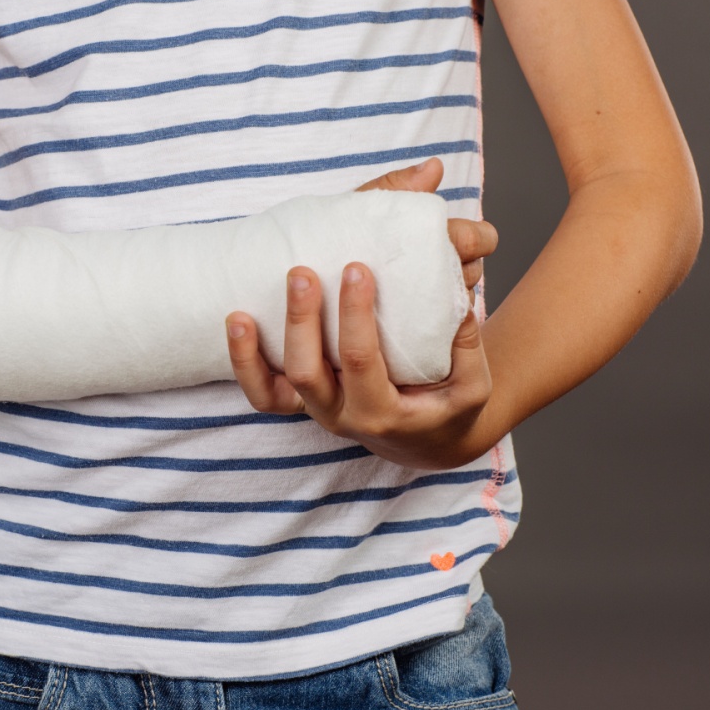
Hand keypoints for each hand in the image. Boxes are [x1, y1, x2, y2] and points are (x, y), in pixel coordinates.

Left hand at [224, 160, 498, 469]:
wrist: (426, 439)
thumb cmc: (449, 404)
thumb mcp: (473, 384)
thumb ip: (465, 344)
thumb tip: (457, 298)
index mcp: (383, 411)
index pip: (361, 362)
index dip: (355, 317)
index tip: (356, 269)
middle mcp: (341, 414)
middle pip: (308, 372)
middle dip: (302, 320)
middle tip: (303, 272)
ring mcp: (314, 408)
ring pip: (277, 385)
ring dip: (256, 345)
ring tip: (251, 302)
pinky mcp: (296, 402)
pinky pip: (261, 390)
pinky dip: (243, 360)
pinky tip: (237, 319)